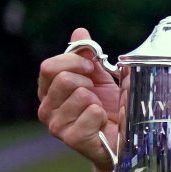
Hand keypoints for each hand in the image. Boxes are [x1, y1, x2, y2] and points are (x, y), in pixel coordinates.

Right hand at [37, 27, 120, 169]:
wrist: (123, 139)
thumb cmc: (109, 109)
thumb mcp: (100, 78)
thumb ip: (88, 56)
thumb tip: (79, 32)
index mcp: (49, 92)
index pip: (48, 67)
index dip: (74, 61)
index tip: (91, 67)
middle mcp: (46, 109)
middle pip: (62, 78)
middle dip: (88, 80)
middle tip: (97, 93)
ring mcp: (56, 126)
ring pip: (79, 94)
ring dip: (97, 99)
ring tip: (99, 110)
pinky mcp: (71, 138)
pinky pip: (92, 112)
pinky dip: (103, 114)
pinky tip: (102, 124)